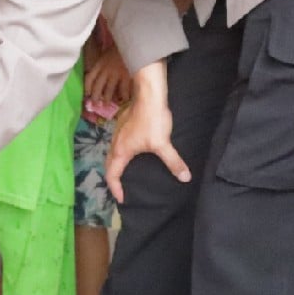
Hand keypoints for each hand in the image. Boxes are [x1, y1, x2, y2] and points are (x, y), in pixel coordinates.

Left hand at [85, 45, 131, 104]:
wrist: (130, 43)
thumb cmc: (118, 49)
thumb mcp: (105, 55)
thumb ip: (101, 65)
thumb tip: (96, 75)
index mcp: (99, 64)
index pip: (89, 78)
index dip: (87, 87)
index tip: (86, 94)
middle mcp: (105, 70)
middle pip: (98, 86)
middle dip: (95, 97)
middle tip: (95, 104)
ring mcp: (116, 74)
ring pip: (109, 90)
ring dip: (106, 99)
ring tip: (106, 104)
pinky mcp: (126, 76)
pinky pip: (123, 89)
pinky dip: (123, 96)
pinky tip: (123, 100)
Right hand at [105, 61, 189, 202]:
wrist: (148, 95)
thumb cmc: (152, 120)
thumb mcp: (163, 143)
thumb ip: (173, 162)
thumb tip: (185, 178)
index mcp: (121, 151)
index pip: (112, 175)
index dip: (115, 189)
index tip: (122, 199)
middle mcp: (115, 144)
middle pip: (108, 165)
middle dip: (112, 179)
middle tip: (121, 189)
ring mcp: (118, 134)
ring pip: (112, 154)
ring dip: (115, 166)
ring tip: (125, 174)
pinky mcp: (123, 126)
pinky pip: (117, 146)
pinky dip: (120, 155)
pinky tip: (132, 154)